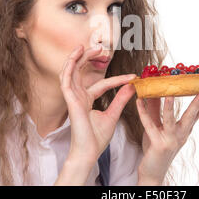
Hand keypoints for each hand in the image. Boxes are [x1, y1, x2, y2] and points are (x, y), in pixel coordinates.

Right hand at [59, 44, 136, 163]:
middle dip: (88, 58)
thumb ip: (121, 99)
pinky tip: (76, 55)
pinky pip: (65, 79)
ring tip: (86, 46)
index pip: (102, 84)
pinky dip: (69, 66)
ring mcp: (72, 97)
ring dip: (77, 57)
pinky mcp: (69, 100)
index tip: (133, 77)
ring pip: (70, 71)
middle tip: (100, 48)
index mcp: (87, 100)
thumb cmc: (97, 138)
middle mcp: (78, 96)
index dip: (118, 79)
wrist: (89, 152)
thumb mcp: (113, 114)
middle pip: (81, 71)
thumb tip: (132, 87)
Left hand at [136, 85, 198, 184]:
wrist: (153, 172)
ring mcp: (170, 139)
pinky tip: (139, 101)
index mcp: (185, 129)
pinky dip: (143, 112)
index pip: (198, 112)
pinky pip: (149, 125)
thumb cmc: (157, 147)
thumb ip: (157, 109)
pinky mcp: (158, 144)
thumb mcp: (159, 126)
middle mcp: (181, 134)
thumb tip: (157, 90)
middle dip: (198, 103)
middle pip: (191, 116)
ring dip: (170, 108)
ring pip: (170, 121)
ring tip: (170, 95)